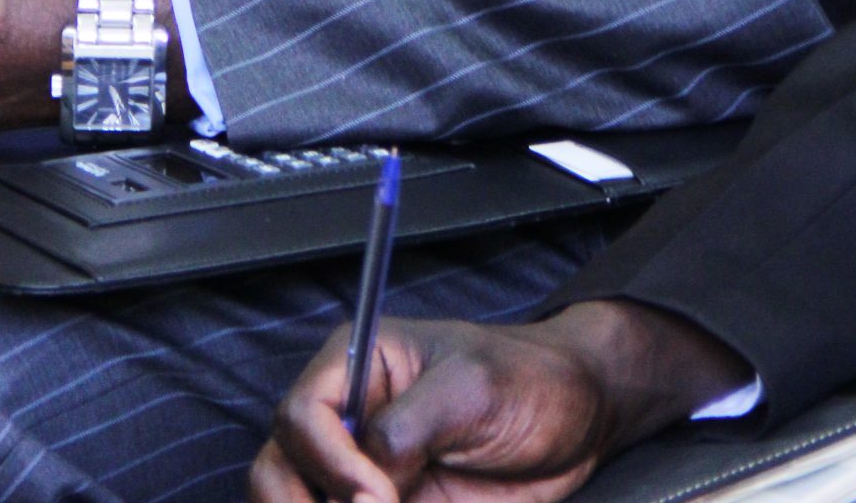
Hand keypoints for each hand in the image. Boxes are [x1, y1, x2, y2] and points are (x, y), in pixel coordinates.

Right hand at [248, 301, 746, 502]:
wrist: (578, 421)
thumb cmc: (530, 380)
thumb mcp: (472, 389)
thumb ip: (409, 427)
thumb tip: (366, 478)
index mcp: (359, 365)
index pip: (301, 415)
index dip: (325, 462)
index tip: (373, 495)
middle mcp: (348, 422)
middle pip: (277, 471)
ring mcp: (361, 474)